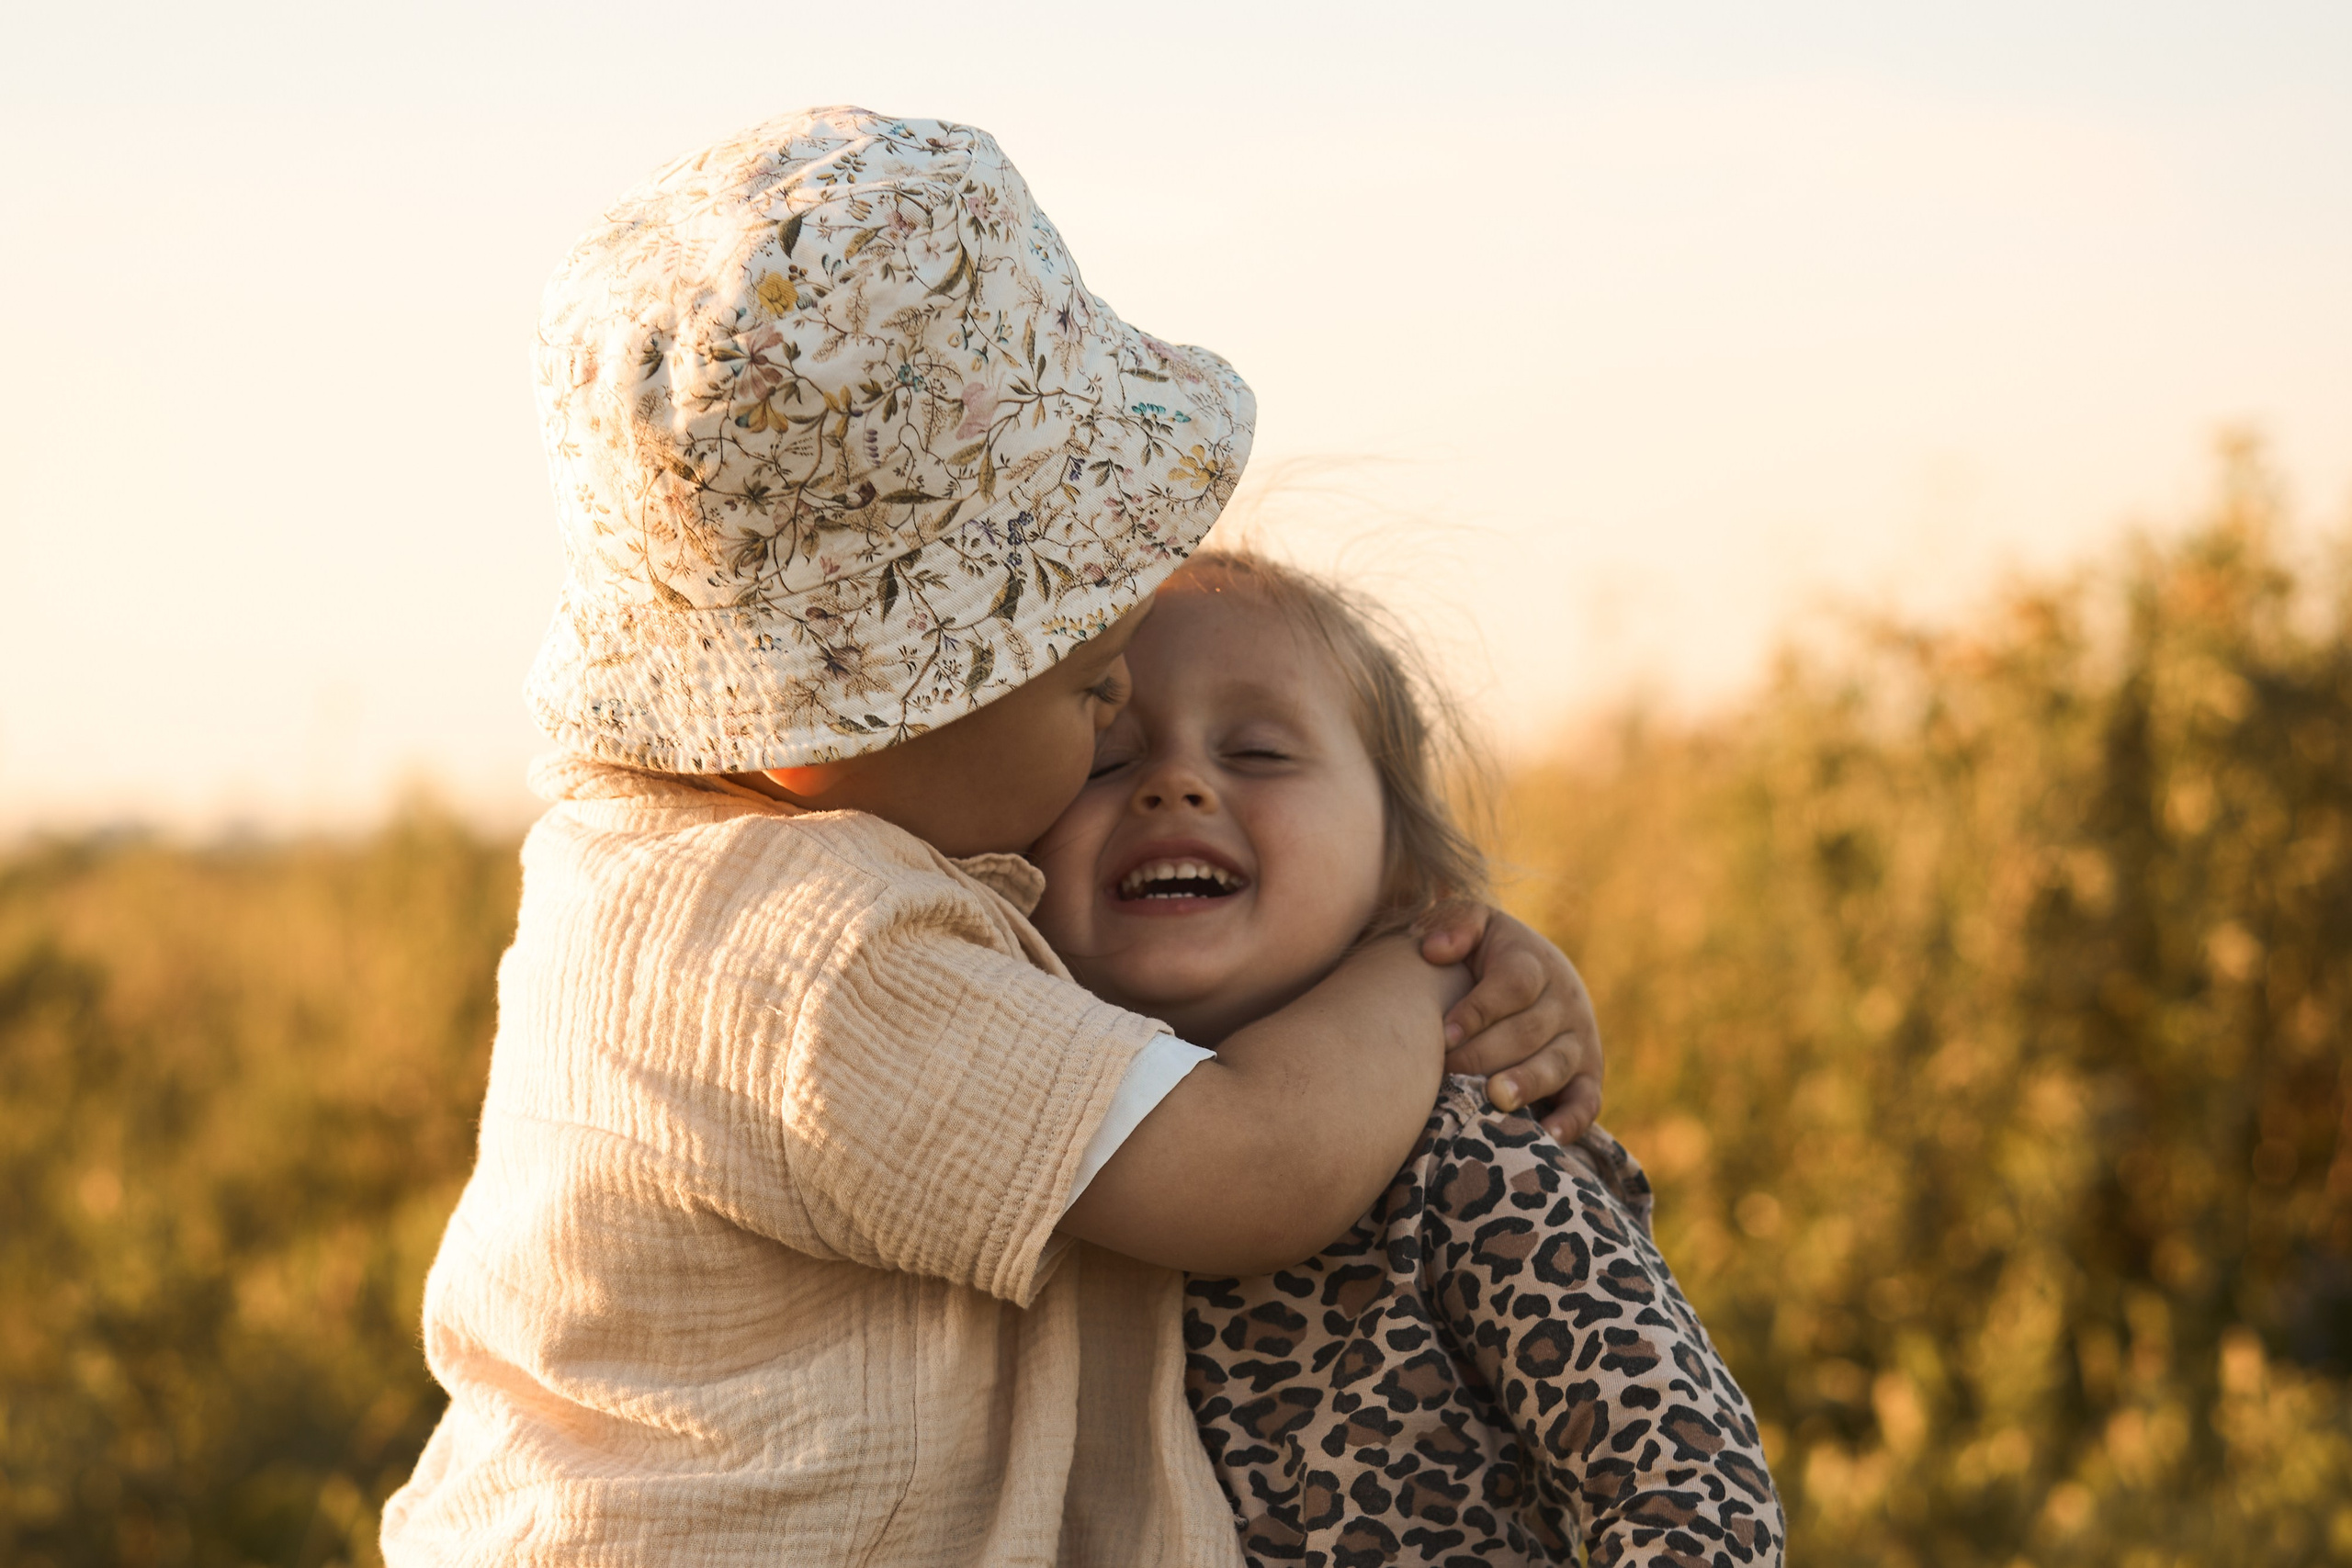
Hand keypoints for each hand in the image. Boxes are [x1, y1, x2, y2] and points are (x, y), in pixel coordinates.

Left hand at [1417, 904, 1603, 1140]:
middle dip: (1487, 1054)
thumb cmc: (1490, 955)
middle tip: (1450, 1072)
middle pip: (1530, 1031)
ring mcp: (1580, 1041)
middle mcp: (1564, 1002)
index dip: (1480, 1010)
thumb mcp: (1476, 926)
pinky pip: (1587, 1102)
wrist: (1540, 976)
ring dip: (1528, 1083)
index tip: (1445, 1033)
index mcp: (1535, 964)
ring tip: (1496, 1098)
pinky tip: (1547, 1137)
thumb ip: (1457, 924)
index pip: (1514, 985)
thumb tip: (1434, 948)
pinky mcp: (1588, 1076)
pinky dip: (1571, 1121)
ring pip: (1557, 1065)